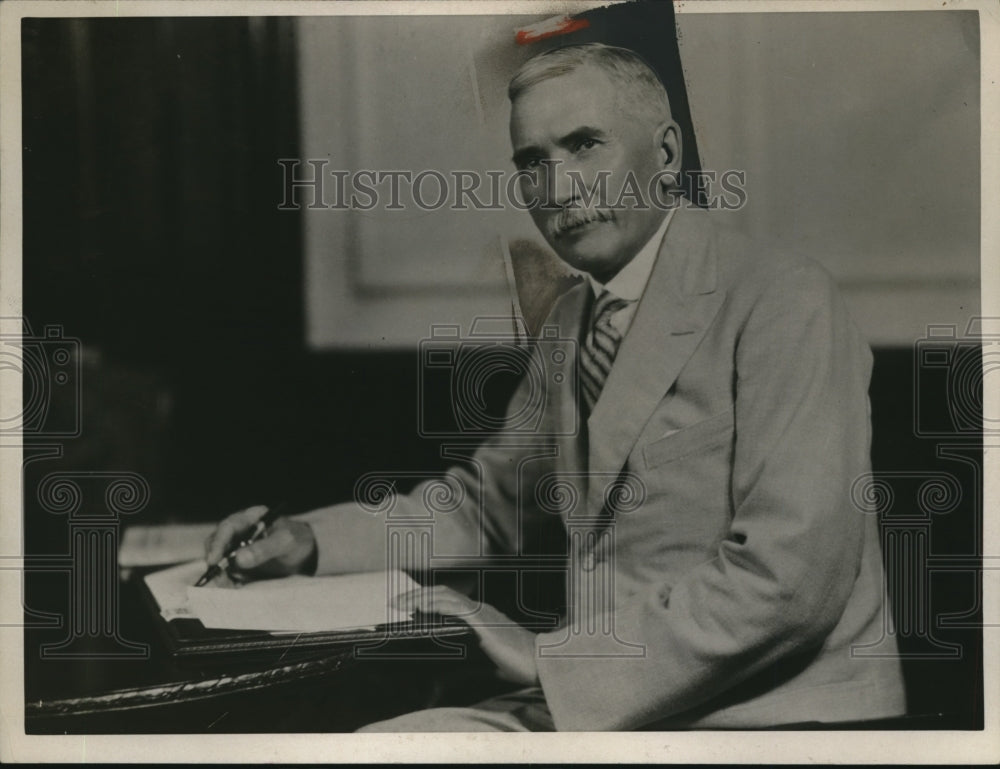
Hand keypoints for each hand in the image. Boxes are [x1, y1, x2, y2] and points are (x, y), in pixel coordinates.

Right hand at [204, 504, 317, 582]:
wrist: (306, 554)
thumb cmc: (298, 541)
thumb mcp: (286, 542)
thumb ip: (265, 549)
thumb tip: (238, 559)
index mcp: (251, 518)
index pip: (228, 527)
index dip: (218, 542)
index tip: (214, 559)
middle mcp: (240, 531)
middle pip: (217, 543)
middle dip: (215, 561)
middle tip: (218, 578)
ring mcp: (238, 547)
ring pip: (219, 559)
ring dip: (220, 573)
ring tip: (227, 586)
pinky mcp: (239, 563)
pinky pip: (227, 572)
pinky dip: (227, 580)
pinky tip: (233, 588)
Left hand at [393, 585, 539, 686]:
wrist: (542, 662)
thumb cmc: (519, 665)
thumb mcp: (486, 666)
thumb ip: (464, 667)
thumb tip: (437, 681)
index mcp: (481, 617)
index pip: (449, 601)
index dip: (428, 599)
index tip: (407, 606)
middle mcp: (480, 610)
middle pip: (443, 593)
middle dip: (418, 594)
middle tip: (396, 601)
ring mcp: (482, 612)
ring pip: (445, 595)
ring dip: (420, 597)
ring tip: (401, 603)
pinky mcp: (483, 620)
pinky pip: (454, 606)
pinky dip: (435, 604)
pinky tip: (420, 608)